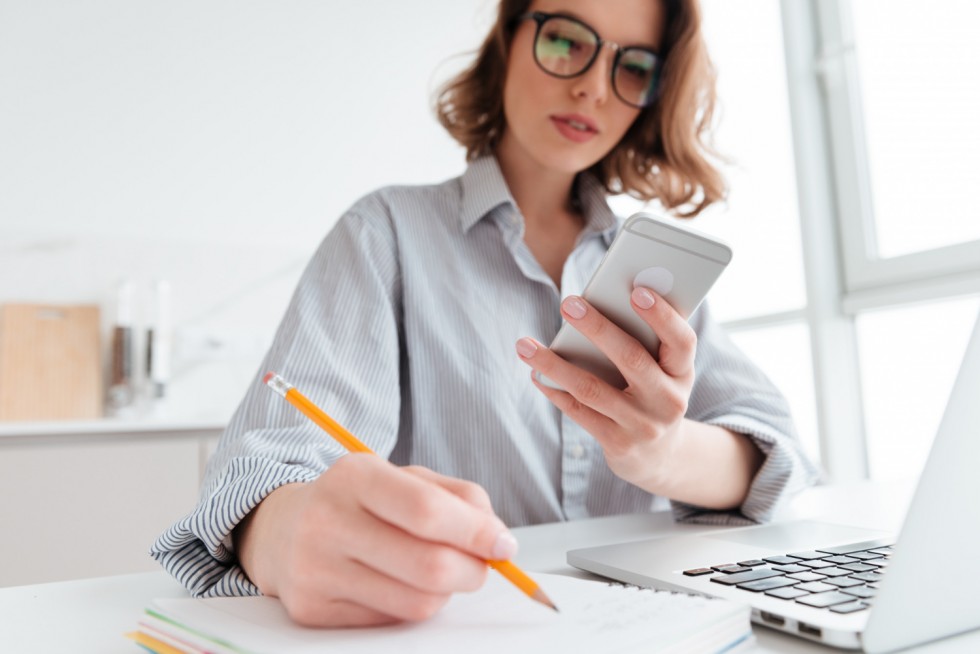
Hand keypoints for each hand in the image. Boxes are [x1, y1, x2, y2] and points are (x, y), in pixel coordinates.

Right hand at [234, 454, 517, 626]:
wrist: (283, 531)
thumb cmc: (360, 502)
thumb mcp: (405, 479)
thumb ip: (458, 498)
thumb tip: (498, 540)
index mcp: (354, 475)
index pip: (426, 511)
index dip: (476, 533)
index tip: (504, 545)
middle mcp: (326, 521)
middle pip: (428, 566)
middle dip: (473, 570)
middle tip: (483, 564)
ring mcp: (315, 569)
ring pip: (416, 602)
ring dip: (446, 592)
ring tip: (438, 570)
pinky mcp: (312, 610)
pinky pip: (391, 620)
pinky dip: (412, 604)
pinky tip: (399, 582)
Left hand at [516, 287, 695, 491]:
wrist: (659, 455)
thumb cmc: (654, 393)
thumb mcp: (665, 371)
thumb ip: (646, 341)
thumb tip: (603, 302)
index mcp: (682, 373)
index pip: (681, 341)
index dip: (662, 316)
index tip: (637, 291)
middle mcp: (668, 400)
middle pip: (631, 358)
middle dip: (597, 328)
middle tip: (569, 304)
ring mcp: (642, 424)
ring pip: (592, 388)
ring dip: (554, 364)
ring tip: (524, 344)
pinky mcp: (618, 442)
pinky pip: (579, 411)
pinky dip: (554, 391)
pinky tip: (536, 374)